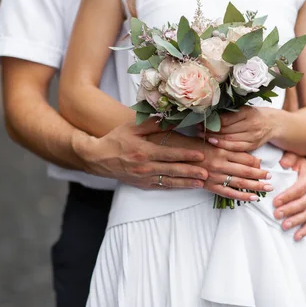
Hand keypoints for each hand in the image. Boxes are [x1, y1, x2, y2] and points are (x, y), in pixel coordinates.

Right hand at [74, 118, 208, 189]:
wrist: (98, 158)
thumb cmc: (116, 140)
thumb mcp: (132, 128)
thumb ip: (152, 124)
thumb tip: (170, 120)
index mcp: (144, 152)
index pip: (169, 154)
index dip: (186, 155)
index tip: (200, 155)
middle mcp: (145, 167)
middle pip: (172, 170)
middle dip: (191, 172)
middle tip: (207, 173)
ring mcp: (144, 178)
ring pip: (169, 181)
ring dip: (186, 182)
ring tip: (201, 183)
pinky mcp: (142, 184)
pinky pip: (161, 186)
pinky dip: (174, 187)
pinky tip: (185, 186)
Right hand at [169, 134, 273, 201]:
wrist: (162, 157)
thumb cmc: (179, 143)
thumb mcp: (196, 135)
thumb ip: (216, 138)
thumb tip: (226, 137)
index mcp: (217, 149)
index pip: (241, 155)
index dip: (254, 161)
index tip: (263, 164)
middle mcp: (218, 162)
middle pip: (245, 170)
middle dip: (260, 175)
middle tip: (271, 177)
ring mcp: (213, 175)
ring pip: (239, 182)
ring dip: (255, 186)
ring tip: (267, 188)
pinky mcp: (206, 185)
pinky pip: (227, 193)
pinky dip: (241, 196)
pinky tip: (252, 198)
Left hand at [198, 106, 275, 151]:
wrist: (274, 124)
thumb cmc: (254, 114)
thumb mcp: (243, 109)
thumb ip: (229, 112)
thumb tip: (209, 114)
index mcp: (247, 112)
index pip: (225, 119)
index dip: (212, 122)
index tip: (201, 121)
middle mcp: (251, 124)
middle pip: (226, 130)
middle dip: (210, 130)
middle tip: (197, 129)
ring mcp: (253, 136)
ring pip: (229, 139)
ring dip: (214, 138)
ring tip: (202, 136)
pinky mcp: (253, 145)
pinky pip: (236, 148)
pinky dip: (223, 146)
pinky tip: (213, 143)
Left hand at [273, 152, 305, 240]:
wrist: (302, 165)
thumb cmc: (293, 161)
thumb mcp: (291, 155)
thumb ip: (289, 158)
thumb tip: (284, 163)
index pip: (299, 189)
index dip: (288, 196)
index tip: (275, 202)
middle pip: (303, 203)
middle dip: (290, 210)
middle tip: (276, 215)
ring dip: (296, 221)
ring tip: (284, 226)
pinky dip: (305, 230)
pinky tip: (296, 237)